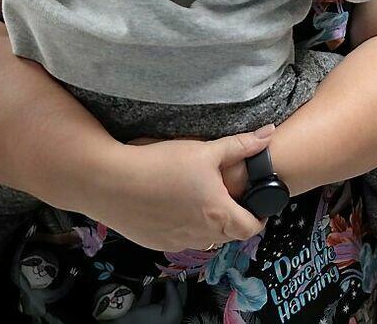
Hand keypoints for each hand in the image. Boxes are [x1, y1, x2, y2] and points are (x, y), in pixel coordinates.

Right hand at [84, 126, 274, 251]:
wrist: (108, 183)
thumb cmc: (160, 165)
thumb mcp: (205, 150)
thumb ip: (241, 145)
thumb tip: (269, 134)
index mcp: (217, 214)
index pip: (250, 228)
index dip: (260, 217)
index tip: (258, 203)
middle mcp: (199, 235)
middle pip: (229, 235)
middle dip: (236, 219)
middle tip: (232, 197)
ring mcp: (175, 242)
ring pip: (204, 239)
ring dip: (210, 224)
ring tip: (204, 200)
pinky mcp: (154, 242)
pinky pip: (180, 239)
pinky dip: (186, 227)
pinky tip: (176, 205)